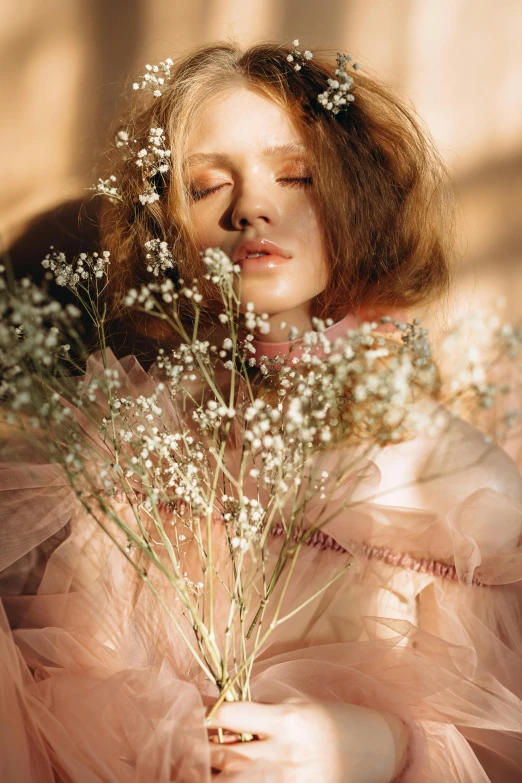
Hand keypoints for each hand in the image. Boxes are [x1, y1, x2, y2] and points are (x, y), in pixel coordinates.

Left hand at [207, 698, 408, 781]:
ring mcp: (289, 782)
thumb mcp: (298, 706)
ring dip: (209, 772)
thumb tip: (214, 708)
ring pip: (231, 781)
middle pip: (222, 755)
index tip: (188, 714)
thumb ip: (260, 709)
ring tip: (190, 768)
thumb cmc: (334, 722)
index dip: (202, 715)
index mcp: (287, 720)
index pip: (228, 716)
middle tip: (175, 746)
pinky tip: (224, 778)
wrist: (381, 750)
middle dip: (195, 750)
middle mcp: (285, 755)